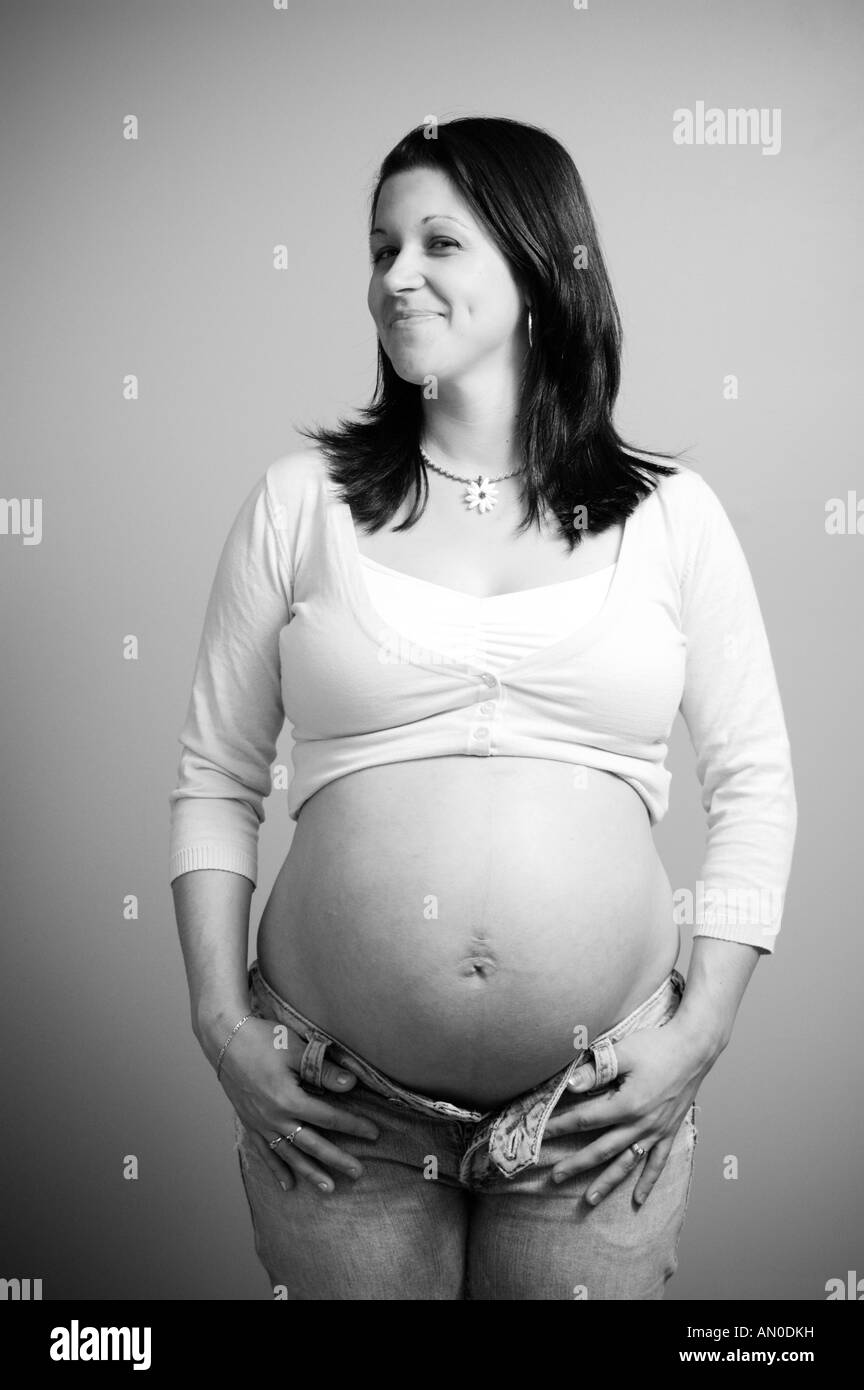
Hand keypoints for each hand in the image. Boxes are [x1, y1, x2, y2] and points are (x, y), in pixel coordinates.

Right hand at [214, 1017, 379, 1194]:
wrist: (225, 1039)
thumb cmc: (263, 1039)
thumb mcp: (296, 1049)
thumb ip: (324, 1070)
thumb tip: (351, 1084)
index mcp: (288, 1099)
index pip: (329, 1118)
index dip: (353, 1126)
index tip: (374, 1133)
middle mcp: (274, 1117)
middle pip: (312, 1144)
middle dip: (337, 1159)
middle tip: (358, 1172)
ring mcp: (261, 1123)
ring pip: (290, 1155)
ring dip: (310, 1172)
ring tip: (329, 1188)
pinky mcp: (251, 1123)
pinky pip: (266, 1152)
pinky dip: (277, 1169)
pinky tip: (288, 1185)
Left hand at [543, 1018, 715, 1206]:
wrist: (696, 1048)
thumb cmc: (658, 1046)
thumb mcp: (624, 1052)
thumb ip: (596, 1070)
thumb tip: (569, 1084)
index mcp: (627, 1105)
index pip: (584, 1120)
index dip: (560, 1127)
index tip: (540, 1134)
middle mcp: (641, 1124)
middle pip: (601, 1149)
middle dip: (576, 1164)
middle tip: (554, 1177)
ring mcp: (657, 1131)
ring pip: (627, 1163)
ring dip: (607, 1182)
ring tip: (589, 1199)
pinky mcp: (670, 1131)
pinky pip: (658, 1163)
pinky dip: (648, 1182)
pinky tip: (638, 1200)